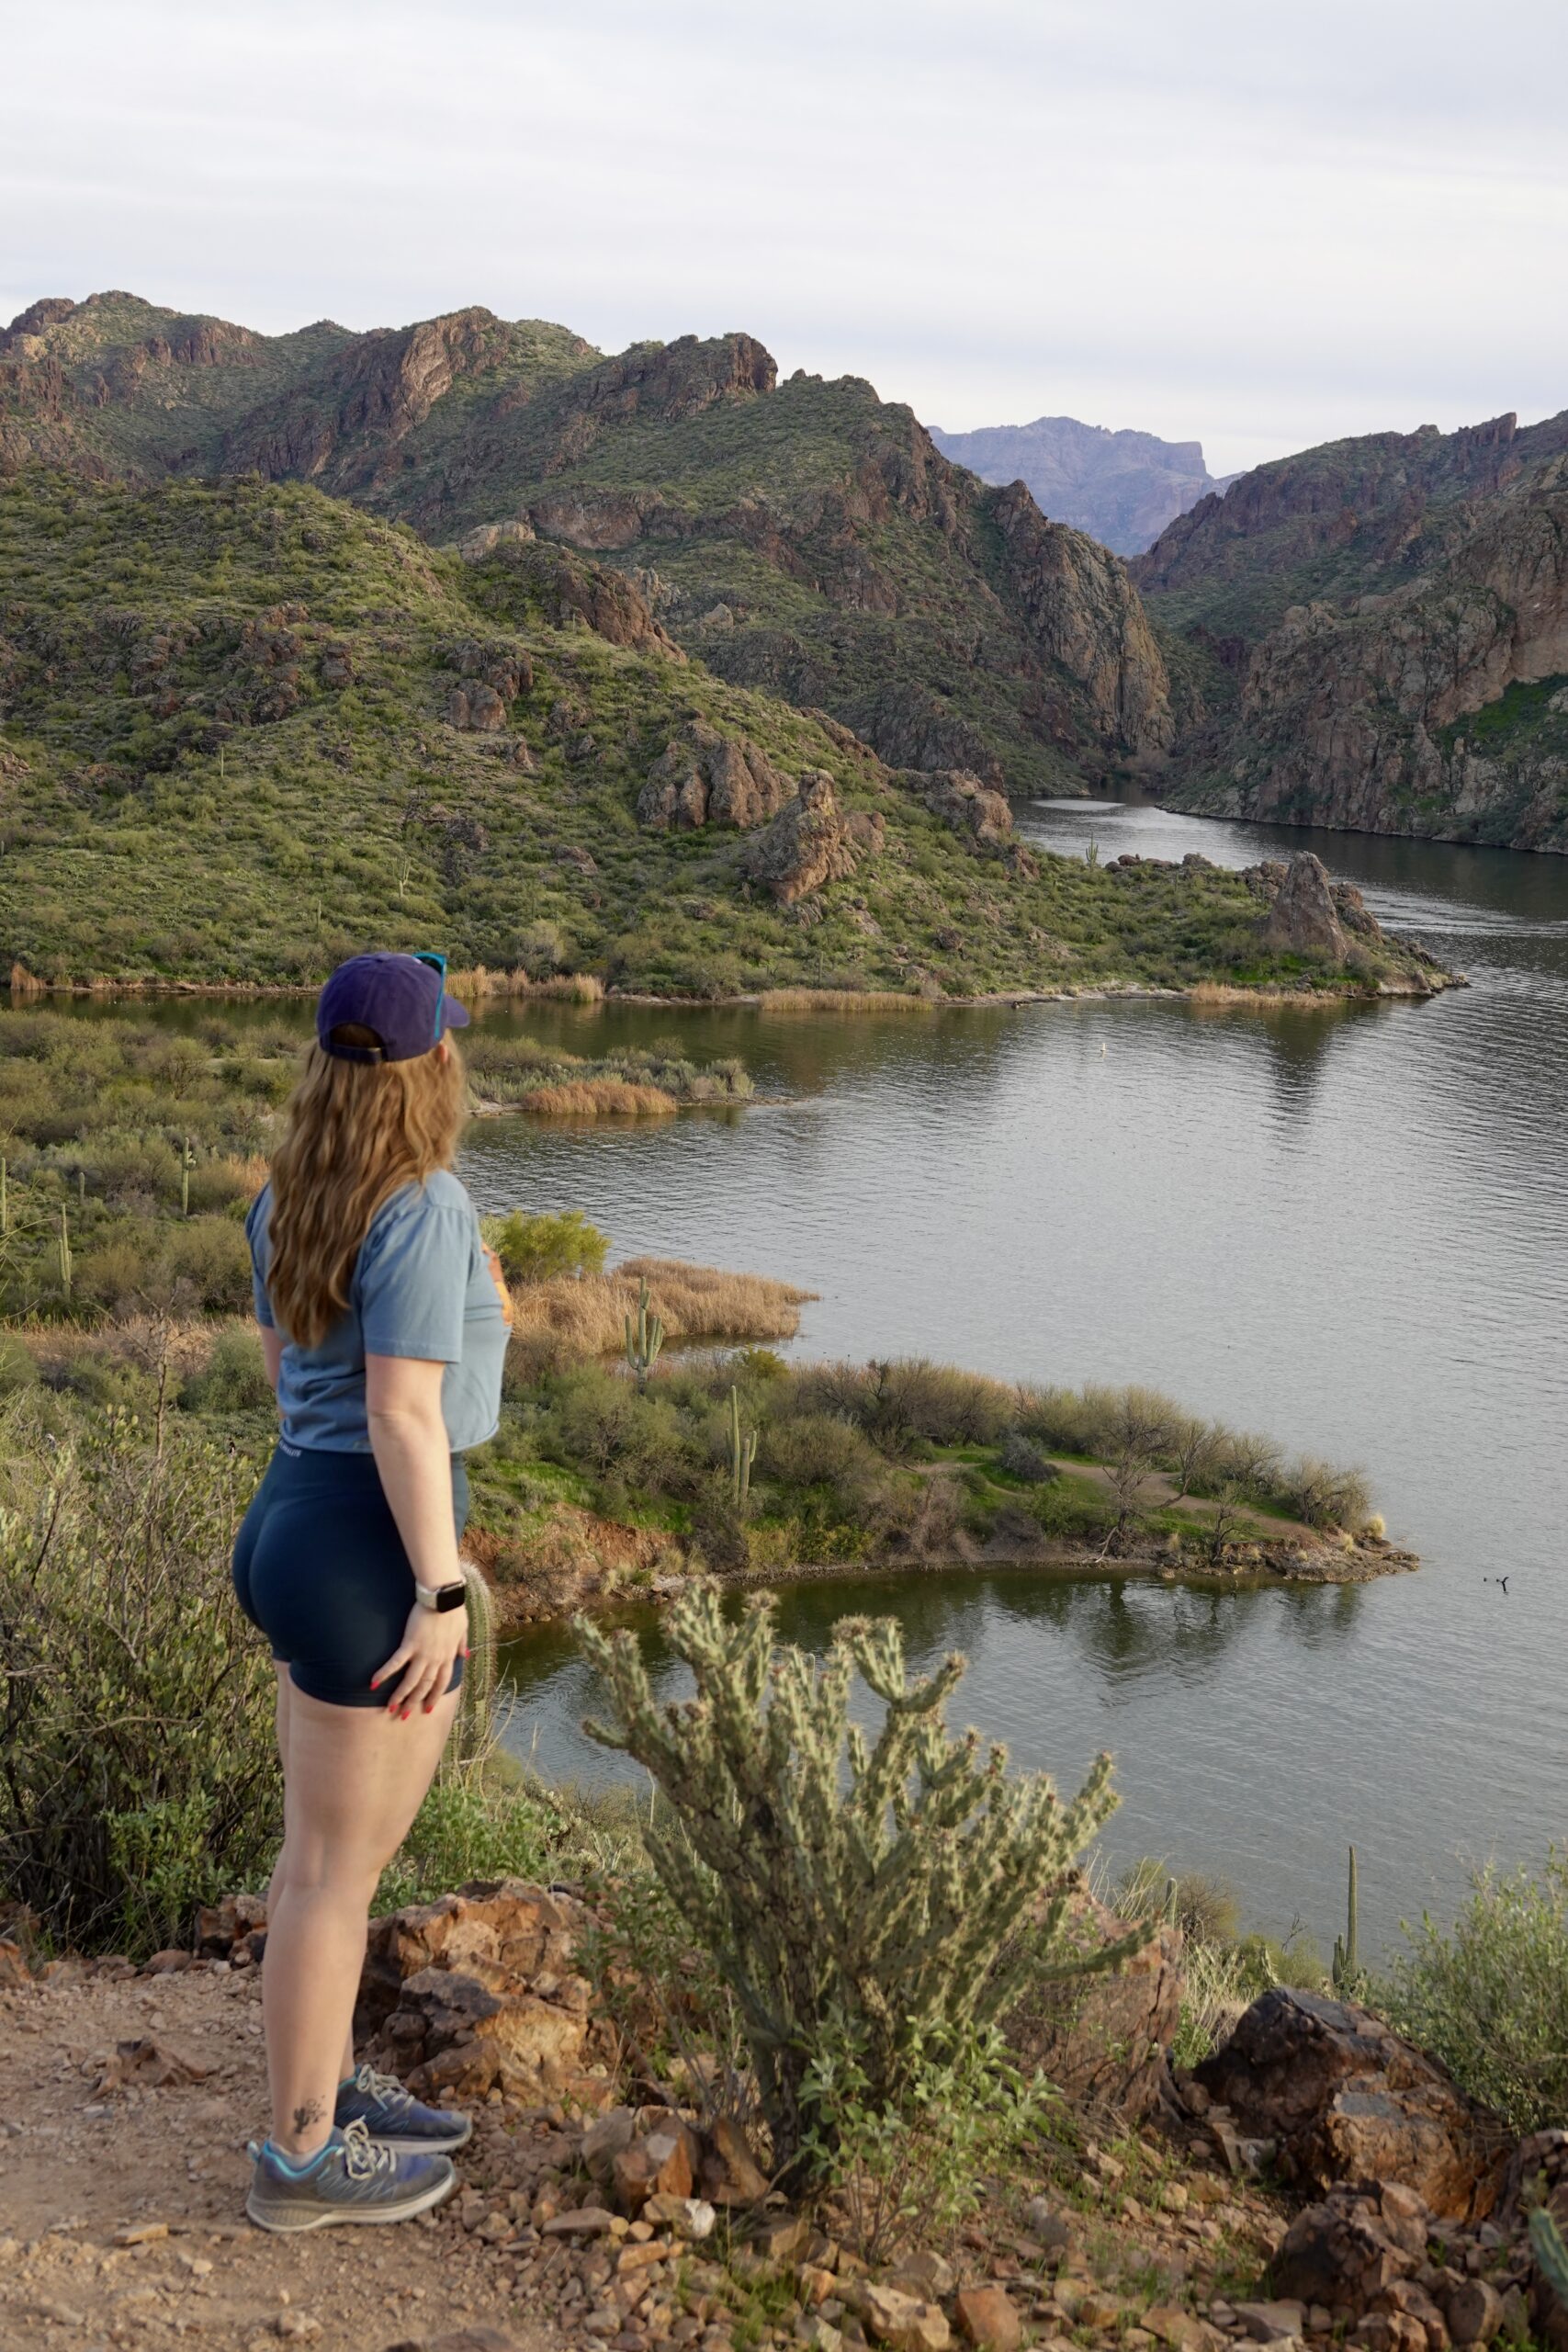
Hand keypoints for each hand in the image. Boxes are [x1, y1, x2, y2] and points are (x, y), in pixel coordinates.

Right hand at [371, 1594, 468, 1717]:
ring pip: (411, 1681)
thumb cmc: (453, 1610)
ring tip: (390, 1707)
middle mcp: (436, 1659)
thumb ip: (462, 1644)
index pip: (441, 1682)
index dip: (434, 1696)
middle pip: (424, 1686)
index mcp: (448, 1656)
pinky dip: (384, 1674)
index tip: (428, 1708)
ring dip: (400, 1696)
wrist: (443, 1597)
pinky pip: (395, 1663)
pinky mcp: (410, 1644)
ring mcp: (423, 1653)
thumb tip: (465, 1656)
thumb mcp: (463, 1629)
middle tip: (404, 1715)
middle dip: (414, 1702)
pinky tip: (373, 1684)